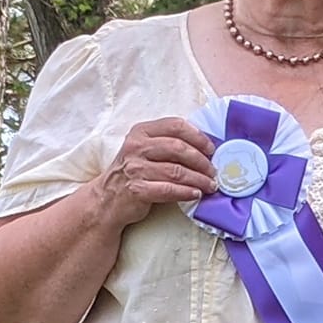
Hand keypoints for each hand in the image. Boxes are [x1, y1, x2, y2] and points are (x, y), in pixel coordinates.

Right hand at [95, 118, 218, 226]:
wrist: (109, 198)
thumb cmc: (135, 172)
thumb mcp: (146, 150)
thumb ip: (168, 143)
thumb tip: (206, 148)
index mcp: (141, 132)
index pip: (175, 125)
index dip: (198, 136)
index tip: (211, 149)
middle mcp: (136, 147)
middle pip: (178, 148)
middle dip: (201, 161)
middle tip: (213, 171)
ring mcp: (135, 168)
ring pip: (176, 171)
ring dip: (199, 179)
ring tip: (210, 185)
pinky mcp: (137, 189)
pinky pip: (169, 190)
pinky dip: (186, 192)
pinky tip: (196, 194)